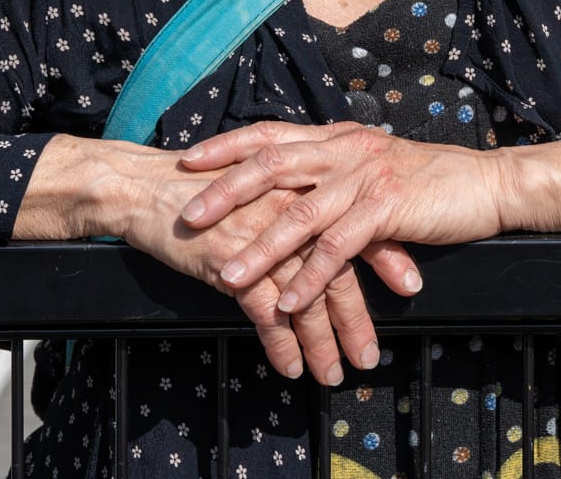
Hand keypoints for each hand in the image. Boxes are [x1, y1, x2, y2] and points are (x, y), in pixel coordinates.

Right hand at [20, 134, 419, 383]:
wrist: (148, 187)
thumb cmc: (205, 188)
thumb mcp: (261, 185)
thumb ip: (297, 202)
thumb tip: (328, 228)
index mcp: (304, 188)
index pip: (357, 224)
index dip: (387, 256)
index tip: (411, 285)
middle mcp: (291, 212)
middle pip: (338, 269)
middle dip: (357, 317)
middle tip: (371, 354)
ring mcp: (263, 239)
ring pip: (306, 299)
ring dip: (322, 342)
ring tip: (334, 374)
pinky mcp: (232, 263)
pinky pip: (265, 313)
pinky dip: (281, 344)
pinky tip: (292, 367)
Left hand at [177, 120, 509, 317]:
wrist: (486, 185)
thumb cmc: (431, 180)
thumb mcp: (375, 165)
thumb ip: (337, 169)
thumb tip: (297, 183)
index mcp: (339, 136)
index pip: (271, 134)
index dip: (227, 146)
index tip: (188, 160)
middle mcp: (347, 149)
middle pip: (272, 165)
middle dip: (226, 192)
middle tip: (189, 217)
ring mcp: (366, 176)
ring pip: (300, 212)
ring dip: (260, 248)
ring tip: (227, 277)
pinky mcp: (387, 208)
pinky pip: (338, 247)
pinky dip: (309, 276)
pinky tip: (288, 301)